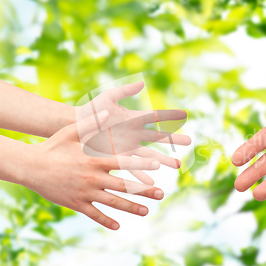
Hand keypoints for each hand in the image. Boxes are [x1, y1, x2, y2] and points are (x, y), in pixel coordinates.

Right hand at [24, 110, 163, 229]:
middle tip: (161, 193)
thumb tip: (108, 112)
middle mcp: (93, 178)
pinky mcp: (76, 204)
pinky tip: (117, 226)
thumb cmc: (52, 147)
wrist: (29, 167)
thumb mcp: (71, 132)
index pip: (122, 163)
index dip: (140, 165)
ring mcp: (85, 192)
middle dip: (144, 190)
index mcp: (94, 160)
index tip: (157, 166)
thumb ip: (92, 124)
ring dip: (131, 207)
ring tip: (146, 211)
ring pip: (113, 202)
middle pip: (124, 186)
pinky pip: (94, 214)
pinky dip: (106, 221)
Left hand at [76, 82, 190, 183]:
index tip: (185, 115)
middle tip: (189, 142)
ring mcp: (128, 147)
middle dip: (174, 139)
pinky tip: (151, 182)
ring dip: (163, 160)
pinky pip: (132, 167)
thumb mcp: (108, 98)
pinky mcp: (118, 157)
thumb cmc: (91, 110)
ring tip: (177, 165)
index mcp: (134, 119)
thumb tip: (142, 83)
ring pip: (150, 155)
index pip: (156, 117)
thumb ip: (125, 92)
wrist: (76, 127)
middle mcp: (134, 134)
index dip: (170, 116)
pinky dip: (141, 174)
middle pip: (158, 137)